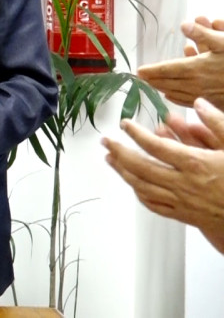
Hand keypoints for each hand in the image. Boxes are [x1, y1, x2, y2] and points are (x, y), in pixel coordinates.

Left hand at [102, 97, 223, 253]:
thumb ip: (217, 123)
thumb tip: (198, 103)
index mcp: (196, 163)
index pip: (156, 146)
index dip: (136, 133)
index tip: (124, 124)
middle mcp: (184, 183)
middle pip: (141, 166)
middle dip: (119, 152)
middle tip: (106, 141)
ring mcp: (182, 201)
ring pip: (142, 186)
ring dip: (123, 171)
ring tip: (110, 159)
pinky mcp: (184, 215)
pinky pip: (154, 204)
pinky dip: (139, 192)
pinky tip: (133, 184)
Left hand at [137, 17, 223, 108]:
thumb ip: (204, 33)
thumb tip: (184, 24)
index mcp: (197, 67)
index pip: (167, 69)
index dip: (152, 70)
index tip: (137, 71)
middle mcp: (198, 83)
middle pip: (168, 82)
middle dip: (153, 80)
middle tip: (139, 78)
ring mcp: (205, 95)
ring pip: (177, 93)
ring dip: (162, 88)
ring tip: (150, 85)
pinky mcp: (214, 102)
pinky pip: (189, 101)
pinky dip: (176, 98)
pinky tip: (170, 97)